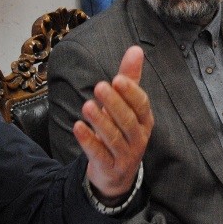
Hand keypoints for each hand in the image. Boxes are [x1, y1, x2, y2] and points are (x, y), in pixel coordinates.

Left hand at [75, 45, 151, 200]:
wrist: (116, 174)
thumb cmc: (121, 132)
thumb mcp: (126, 106)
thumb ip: (129, 78)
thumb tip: (136, 49)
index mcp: (144, 121)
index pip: (142, 105)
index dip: (131, 93)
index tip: (117, 78)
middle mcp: (138, 138)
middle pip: (128, 121)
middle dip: (114, 104)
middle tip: (99, 86)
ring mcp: (125, 155)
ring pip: (114, 138)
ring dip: (100, 122)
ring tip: (86, 106)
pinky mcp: (110, 168)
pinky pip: (99, 154)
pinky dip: (89, 141)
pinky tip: (77, 127)